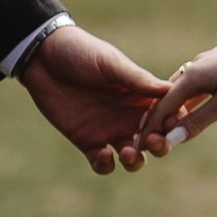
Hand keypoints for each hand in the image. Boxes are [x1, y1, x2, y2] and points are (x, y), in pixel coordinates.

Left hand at [18, 21, 168, 173]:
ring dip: (136, 161)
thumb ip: (137, 79)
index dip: (173, 122)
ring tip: (127, 151)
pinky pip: (103, 163)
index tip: (169, 125)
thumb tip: (169, 90)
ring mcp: (109, 130)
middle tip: (151, 142)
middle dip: (160, 146)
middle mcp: (130, 115)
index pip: (168, 113)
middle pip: (156, 140)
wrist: (42, 57)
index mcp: (141, 94)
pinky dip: (106, 165)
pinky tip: (102, 153)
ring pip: (134, 157)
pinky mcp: (87, 141)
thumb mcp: (110, 62)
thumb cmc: (80, 51)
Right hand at [143, 45, 216, 144]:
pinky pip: (194, 84)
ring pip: (180, 89)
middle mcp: (193, 67)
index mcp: (191, 76)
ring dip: (172, 107)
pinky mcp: (215, 64)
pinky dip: (187, 99)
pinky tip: (188, 108)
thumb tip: (172, 139)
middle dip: (157, 117)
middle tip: (146, 137)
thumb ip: (197, 121)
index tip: (139, 143)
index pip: (162, 106)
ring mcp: (204, 63)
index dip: (151, 126)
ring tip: (164, 126)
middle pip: (167, 96)